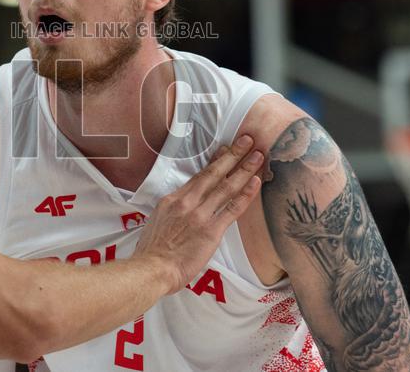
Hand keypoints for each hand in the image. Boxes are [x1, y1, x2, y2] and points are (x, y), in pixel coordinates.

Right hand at [135, 134, 262, 292]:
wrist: (151, 268)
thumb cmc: (151, 252)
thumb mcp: (157, 222)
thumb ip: (172, 213)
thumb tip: (182, 211)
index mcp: (173, 200)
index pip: (199, 176)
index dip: (215, 161)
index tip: (225, 149)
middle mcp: (187, 202)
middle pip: (214, 174)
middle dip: (233, 155)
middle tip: (247, 140)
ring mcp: (200, 215)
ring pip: (227, 186)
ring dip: (244, 169)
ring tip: (258, 155)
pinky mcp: (211, 230)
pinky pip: (233, 208)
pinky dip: (246, 194)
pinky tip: (256, 182)